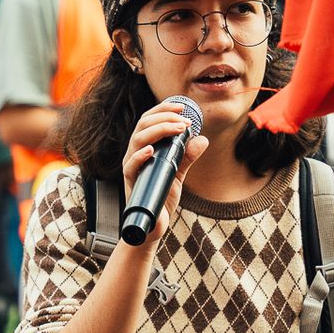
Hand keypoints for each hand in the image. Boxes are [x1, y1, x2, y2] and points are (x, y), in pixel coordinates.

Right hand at [119, 100, 208, 243]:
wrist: (153, 226)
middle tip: (186, 121)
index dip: (164, 109)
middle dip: (165, 116)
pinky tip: (152, 150)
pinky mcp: (131, 182)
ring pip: (137, 139)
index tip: (183, 106)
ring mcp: (132, 167)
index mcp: (144, 147)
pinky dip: (140, 155)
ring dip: (159, 130)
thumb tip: (202, 139)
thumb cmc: (161, 197)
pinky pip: (131, 165)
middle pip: (143, 124)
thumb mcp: (178, 173)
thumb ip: (188, 157)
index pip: (149, 120)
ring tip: (178, 128)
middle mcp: (135, 153)